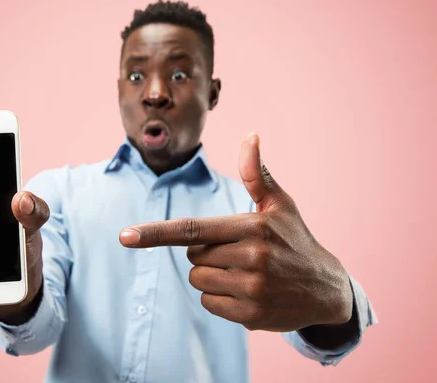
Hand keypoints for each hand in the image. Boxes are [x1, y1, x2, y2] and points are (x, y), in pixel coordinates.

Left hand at [119, 133, 352, 331]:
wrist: (326, 289)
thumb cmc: (295, 240)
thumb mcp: (279, 205)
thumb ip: (256, 174)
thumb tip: (250, 135)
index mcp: (251, 227)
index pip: (192, 229)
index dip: (155, 233)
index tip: (125, 236)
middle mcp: (251, 258)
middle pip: (193, 256)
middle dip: (207, 253)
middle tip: (239, 253)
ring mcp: (251, 289)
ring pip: (198, 280)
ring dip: (212, 276)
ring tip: (244, 273)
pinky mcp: (250, 315)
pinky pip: (209, 303)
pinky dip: (219, 298)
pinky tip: (246, 292)